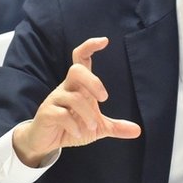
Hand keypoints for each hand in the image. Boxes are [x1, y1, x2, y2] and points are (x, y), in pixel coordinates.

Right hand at [12, 37, 140, 166]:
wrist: (44, 141)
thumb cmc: (72, 127)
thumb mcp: (97, 128)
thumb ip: (116, 127)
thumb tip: (138, 131)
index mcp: (78, 86)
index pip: (81, 58)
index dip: (90, 47)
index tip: (105, 41)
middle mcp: (66, 88)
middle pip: (76, 70)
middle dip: (93, 82)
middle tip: (104, 98)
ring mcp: (55, 100)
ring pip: (73, 97)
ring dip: (88, 114)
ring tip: (92, 127)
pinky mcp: (47, 113)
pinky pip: (62, 114)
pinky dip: (74, 125)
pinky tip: (78, 133)